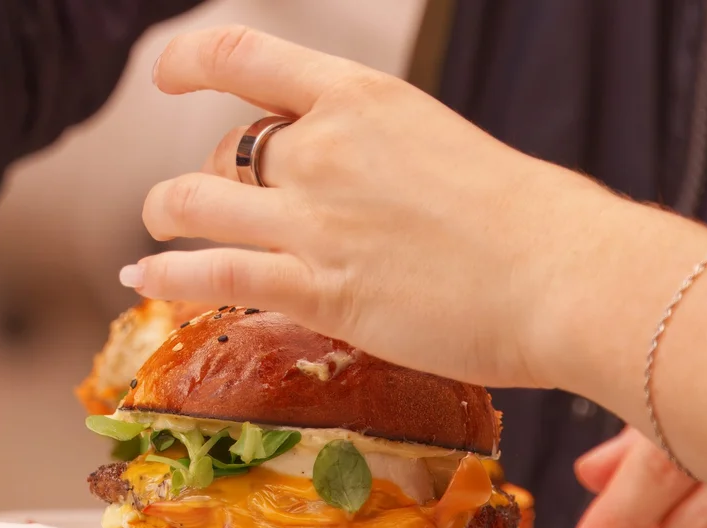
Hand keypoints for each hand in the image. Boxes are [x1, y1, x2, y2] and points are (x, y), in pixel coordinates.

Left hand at [122, 26, 622, 389]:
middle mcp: (324, 149)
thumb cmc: (534, 220)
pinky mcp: (316, 290)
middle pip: (223, 151)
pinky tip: (141, 280)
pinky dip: (164, 276)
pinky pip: (209, 275)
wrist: (564, 277)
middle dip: (207, 177)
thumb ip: (383, 157)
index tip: (167, 74)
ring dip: (163, 215)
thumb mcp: (446, 149)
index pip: (245, 57)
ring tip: (156, 230)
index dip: (190, 61)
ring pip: (190, 203)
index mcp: (363, 99)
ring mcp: (313, 220)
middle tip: (212, 201)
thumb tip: (363, 182)